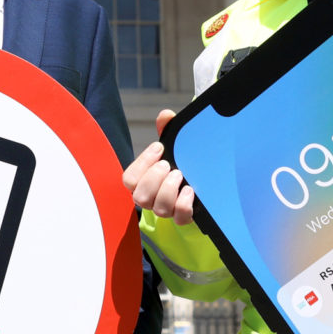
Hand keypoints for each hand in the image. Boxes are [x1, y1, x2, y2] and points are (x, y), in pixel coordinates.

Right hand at [124, 110, 195, 225]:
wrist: (203, 184)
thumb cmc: (181, 163)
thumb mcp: (174, 146)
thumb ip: (167, 130)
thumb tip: (166, 115)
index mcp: (143, 181)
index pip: (129, 179)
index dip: (142, 163)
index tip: (159, 148)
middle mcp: (151, 198)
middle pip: (140, 196)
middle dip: (153, 178)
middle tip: (168, 165)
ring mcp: (167, 210)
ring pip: (158, 209)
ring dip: (168, 189)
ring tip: (179, 175)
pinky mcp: (183, 218)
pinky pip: (179, 218)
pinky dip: (184, 204)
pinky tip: (190, 190)